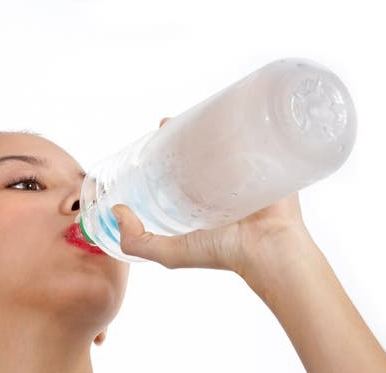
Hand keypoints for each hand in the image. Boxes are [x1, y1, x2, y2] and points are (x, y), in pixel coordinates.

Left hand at [111, 116, 310, 276]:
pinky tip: (231, 104)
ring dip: (213, 121)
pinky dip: (246, 118)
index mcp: (203, 202)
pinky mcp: (269, 159)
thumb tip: (116, 212)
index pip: (181, 168)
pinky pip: (257, 132)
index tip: (155, 135)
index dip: (166, 151)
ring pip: (227, 139)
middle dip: (186, 132)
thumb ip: (138, 242)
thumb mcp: (171, 254)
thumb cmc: (224, 253)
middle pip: (202, 150)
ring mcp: (247, 170)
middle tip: (172, 120)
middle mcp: (223, 185)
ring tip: (197, 108)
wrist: (269, 248)